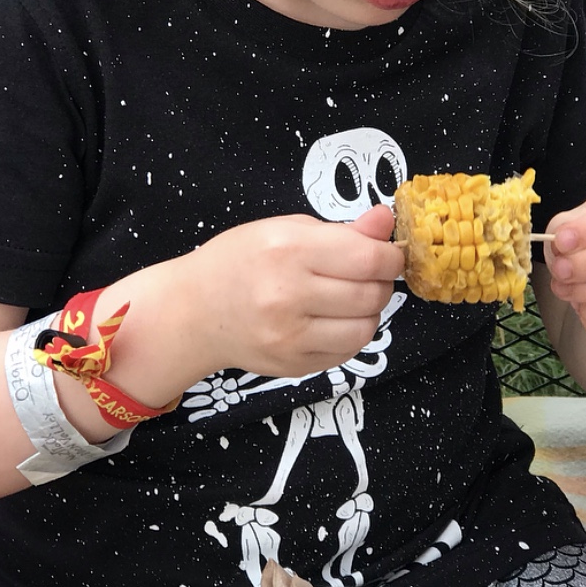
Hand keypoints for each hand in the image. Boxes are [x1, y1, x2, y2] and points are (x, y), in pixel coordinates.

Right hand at [164, 206, 402, 381]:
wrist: (195, 311)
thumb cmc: (240, 261)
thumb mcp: (285, 230)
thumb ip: (342, 231)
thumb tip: (386, 221)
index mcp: (288, 250)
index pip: (367, 259)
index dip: (390, 257)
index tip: (390, 254)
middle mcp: (288, 295)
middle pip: (370, 295)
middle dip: (381, 283)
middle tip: (368, 275)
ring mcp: (289, 336)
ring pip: (365, 328)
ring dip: (370, 311)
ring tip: (350, 298)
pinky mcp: (292, 365)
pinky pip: (346, 352)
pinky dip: (351, 334)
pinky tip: (333, 320)